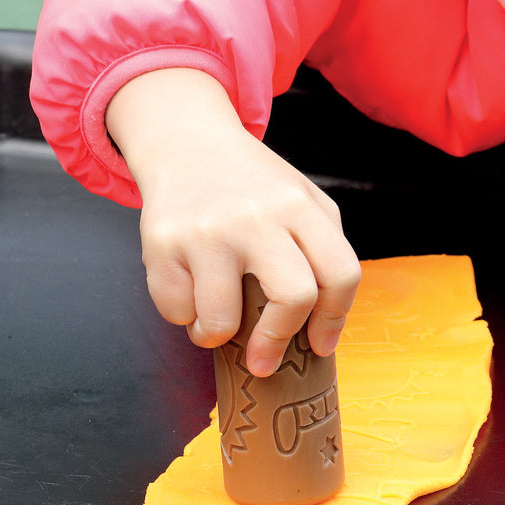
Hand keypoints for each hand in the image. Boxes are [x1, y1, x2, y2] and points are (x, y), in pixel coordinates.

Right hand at [107, 69, 360, 374]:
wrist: (188, 143)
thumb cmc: (252, 184)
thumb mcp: (301, 197)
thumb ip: (322, 248)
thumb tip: (324, 325)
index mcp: (300, 205)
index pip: (340, 272)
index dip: (335, 319)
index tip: (320, 346)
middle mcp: (258, 217)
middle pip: (292, 298)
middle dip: (278, 342)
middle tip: (264, 361)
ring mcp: (209, 231)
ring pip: (220, 322)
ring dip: (217, 334)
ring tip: (216, 318)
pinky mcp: (164, 243)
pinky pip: (177, 312)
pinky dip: (184, 315)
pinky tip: (190, 288)